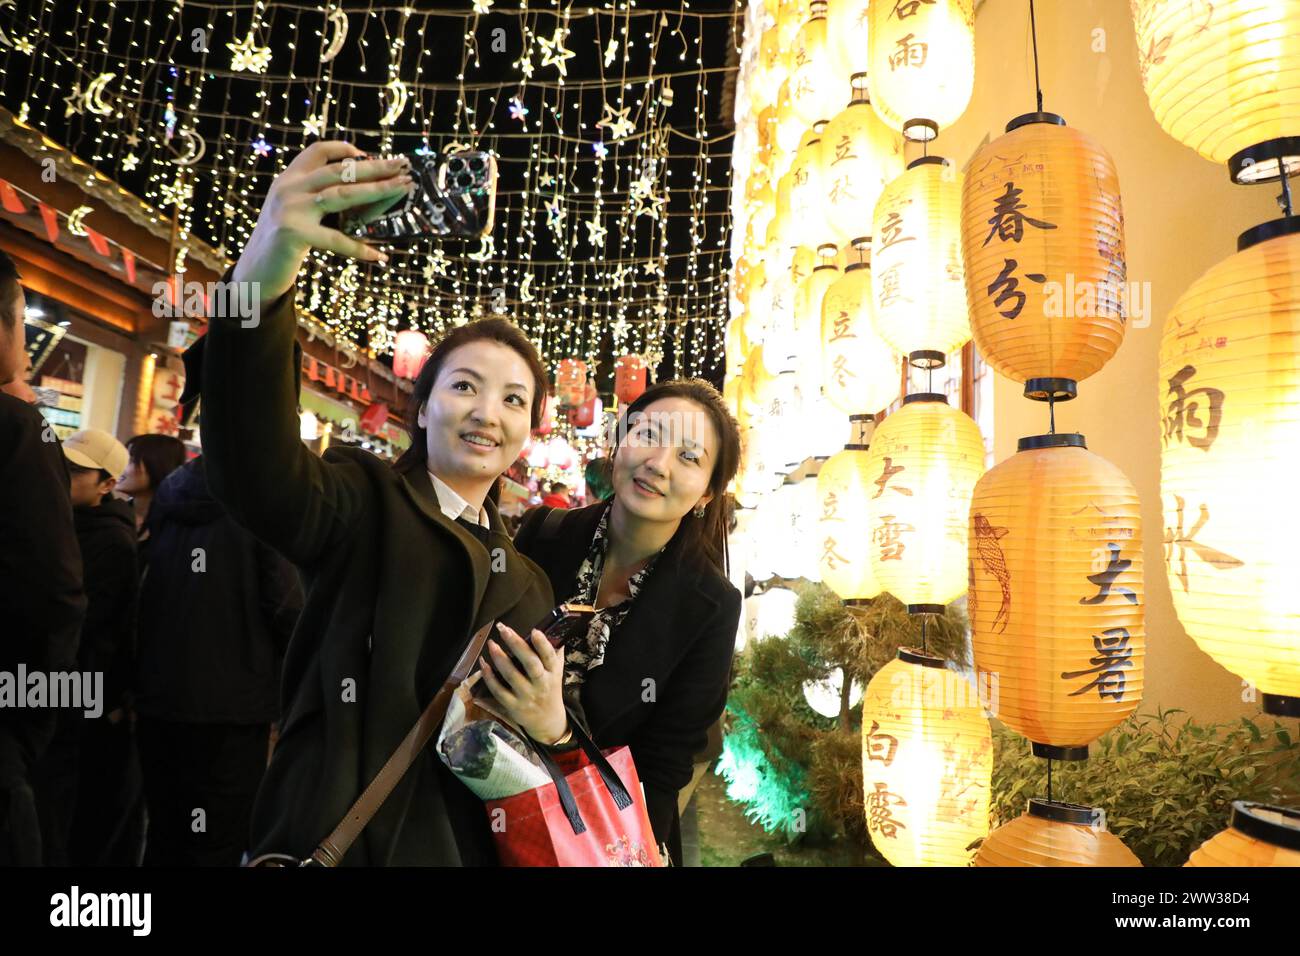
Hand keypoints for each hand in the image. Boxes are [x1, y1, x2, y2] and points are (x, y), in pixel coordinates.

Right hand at [230, 141, 414, 306]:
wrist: (256, 269)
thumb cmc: (284, 239)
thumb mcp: (295, 209)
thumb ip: (316, 194)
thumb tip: (363, 189)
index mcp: (289, 178)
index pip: (317, 151)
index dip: (343, 149)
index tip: (367, 154)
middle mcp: (288, 188)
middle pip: (338, 170)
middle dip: (374, 167)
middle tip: (402, 165)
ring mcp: (290, 210)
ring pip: (342, 195)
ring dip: (376, 191)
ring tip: (402, 189)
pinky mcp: (293, 234)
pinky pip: (336, 239)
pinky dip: (360, 248)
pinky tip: (379, 256)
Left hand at [478, 622, 567, 743]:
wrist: (548, 721)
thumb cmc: (550, 688)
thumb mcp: (557, 671)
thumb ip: (554, 651)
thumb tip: (554, 626)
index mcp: (553, 673)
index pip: (549, 657)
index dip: (542, 645)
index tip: (534, 631)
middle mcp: (541, 684)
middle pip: (530, 664)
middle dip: (516, 645)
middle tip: (503, 629)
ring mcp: (526, 696)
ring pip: (511, 676)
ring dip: (499, 658)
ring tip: (491, 643)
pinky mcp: (513, 706)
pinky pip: (498, 691)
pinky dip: (489, 677)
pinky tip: (484, 664)